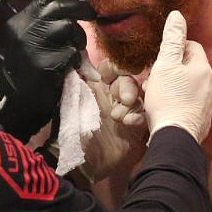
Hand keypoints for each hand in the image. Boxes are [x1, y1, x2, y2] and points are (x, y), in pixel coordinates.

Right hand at [0, 0, 95, 140]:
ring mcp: (31, 45)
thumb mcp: (36, 39)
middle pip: (59, 8)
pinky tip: (66, 70)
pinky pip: (69, 54)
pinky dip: (74, 62)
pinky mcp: (41, 63)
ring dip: (78, 41)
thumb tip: (79, 0)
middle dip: (81, 10)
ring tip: (73, 53)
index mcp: (22, 20)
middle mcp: (23, 28)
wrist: (18, 101)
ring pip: (67, 29)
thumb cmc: (32, 68)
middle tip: (92, 16)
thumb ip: (51, 22)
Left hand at [78, 58, 147, 182]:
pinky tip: (129, 124)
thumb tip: (78, 49)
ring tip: (121, 119)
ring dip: (133, 105)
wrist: (77, 162)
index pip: (112, 68)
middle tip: (125, 100)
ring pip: (139, 98)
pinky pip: (143, 117)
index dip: (118, 67)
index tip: (119, 72)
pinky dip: (138, 118)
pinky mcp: (132, 131)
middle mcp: (110, 97)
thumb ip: (74, 72)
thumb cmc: (71, 127)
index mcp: (94, 87)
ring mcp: (122, 114)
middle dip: (129, 88)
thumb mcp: (68, 95)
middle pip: (130, 81)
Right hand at [143, 11, 211, 142]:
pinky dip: (179, 101)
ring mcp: (209, 103)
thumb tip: (177, 15)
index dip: (174, 49)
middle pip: (191, 67)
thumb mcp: (165, 65)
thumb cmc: (167, 99)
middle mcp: (211, 84)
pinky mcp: (203, 119)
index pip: (192, 46)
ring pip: (190, 85)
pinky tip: (165, 107)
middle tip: (154, 77)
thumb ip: (172, 39)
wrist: (175, 137)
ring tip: (156, 93)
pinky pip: (190, 102)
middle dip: (173, 69)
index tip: (160, 59)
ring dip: (174, 85)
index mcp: (203, 68)